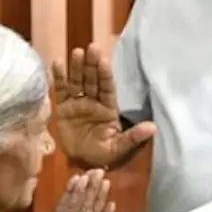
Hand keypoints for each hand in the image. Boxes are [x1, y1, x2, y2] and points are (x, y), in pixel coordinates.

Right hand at [51, 44, 155, 168]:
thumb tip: (153, 127)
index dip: (105, 74)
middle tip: (93, 47)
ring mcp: (78, 104)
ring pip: (78, 82)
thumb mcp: (119, 148)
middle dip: (92, 65)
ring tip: (78, 52)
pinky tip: (58, 62)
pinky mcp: (64, 108)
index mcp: (108, 109)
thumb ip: (134, 137)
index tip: (104, 60)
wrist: (82, 164)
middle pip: (92, 80)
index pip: (107, 88)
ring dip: (77, 67)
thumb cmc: (103, 156)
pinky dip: (59, 77)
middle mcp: (94, 102)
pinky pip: (61, 90)